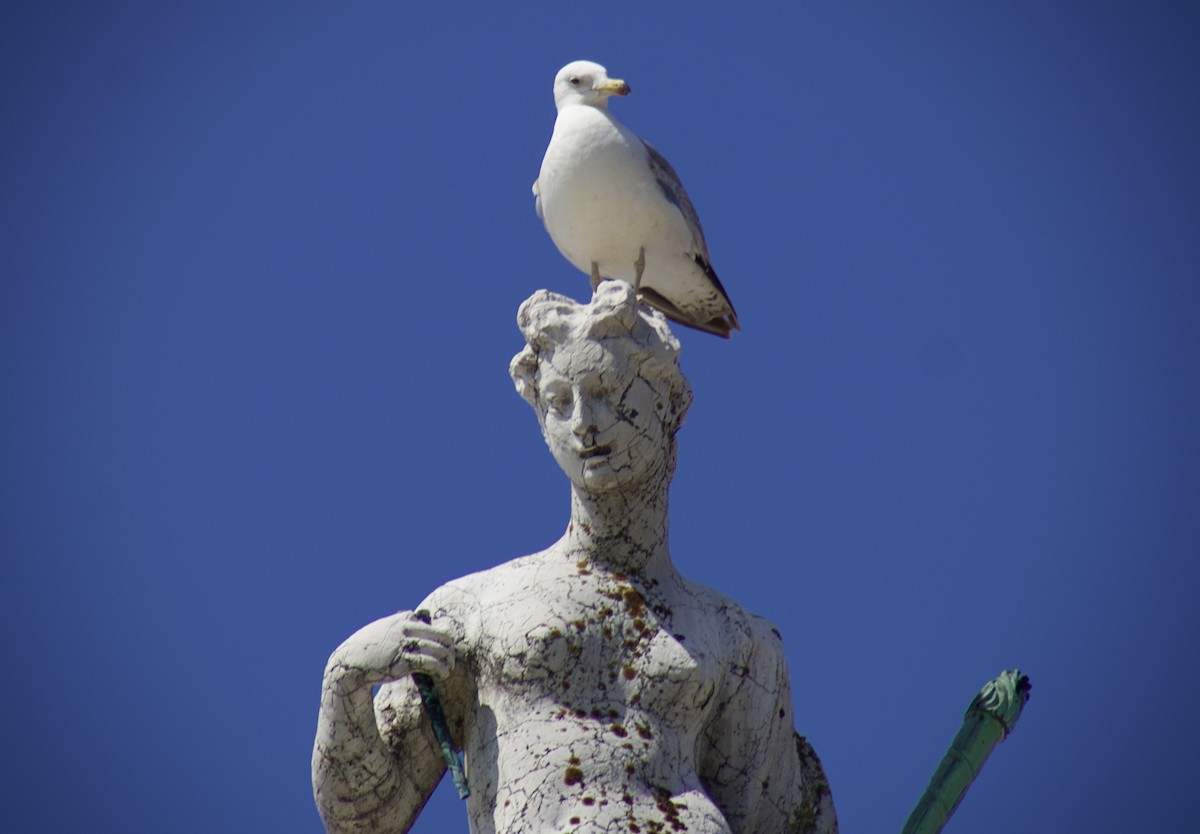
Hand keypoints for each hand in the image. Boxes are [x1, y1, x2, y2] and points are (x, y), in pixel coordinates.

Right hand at [324, 610, 455, 696]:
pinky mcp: (403, 661)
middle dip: (448, 645)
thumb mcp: (381, 629)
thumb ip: (397, 624)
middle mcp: (405, 629)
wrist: (349, 664)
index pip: (428, 623)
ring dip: (447, 659)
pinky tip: (443, 674)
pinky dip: (440, 668)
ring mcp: (404, 644)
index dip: (438, 635)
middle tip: (451, 656)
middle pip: (438, 634)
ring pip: (436, 649)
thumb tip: (413, 619)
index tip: (442, 646)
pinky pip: (429, 663)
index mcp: (401, 619)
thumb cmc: (365, 648)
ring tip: (450, 667)